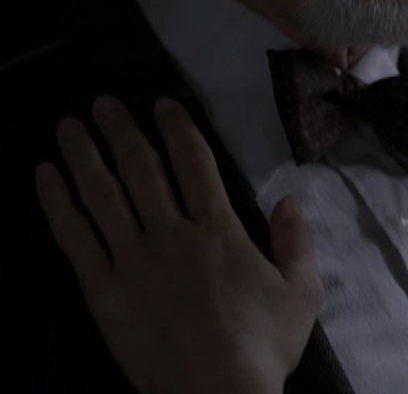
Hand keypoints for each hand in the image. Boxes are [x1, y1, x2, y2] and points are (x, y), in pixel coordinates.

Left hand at [35, 96, 322, 393]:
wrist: (216, 393)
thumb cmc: (263, 344)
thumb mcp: (303, 292)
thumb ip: (297, 241)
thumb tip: (289, 199)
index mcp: (218, 230)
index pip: (194, 163)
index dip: (177, 128)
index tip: (161, 104)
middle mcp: (171, 234)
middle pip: (142, 169)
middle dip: (122, 130)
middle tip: (103, 103)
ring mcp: (132, 260)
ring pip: (103, 195)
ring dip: (85, 155)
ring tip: (69, 126)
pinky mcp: (103, 290)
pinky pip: (75, 238)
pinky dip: (58, 204)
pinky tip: (46, 177)